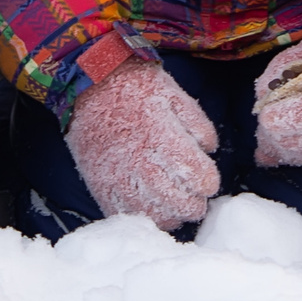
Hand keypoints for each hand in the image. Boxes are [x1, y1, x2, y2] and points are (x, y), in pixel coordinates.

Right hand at [65, 56, 219, 230]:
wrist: (91, 84)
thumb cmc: (137, 87)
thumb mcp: (175, 95)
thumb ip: (198, 124)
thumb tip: (210, 149)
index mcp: (164, 139)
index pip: (198, 178)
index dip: (209, 182)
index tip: (208, 179)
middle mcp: (142, 162)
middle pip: (179, 202)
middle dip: (195, 205)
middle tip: (197, 199)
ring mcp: (119, 176)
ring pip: (154, 214)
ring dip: (171, 215)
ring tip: (176, 208)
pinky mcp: (100, 184)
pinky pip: (123, 213)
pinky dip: (141, 216)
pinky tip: (151, 209)